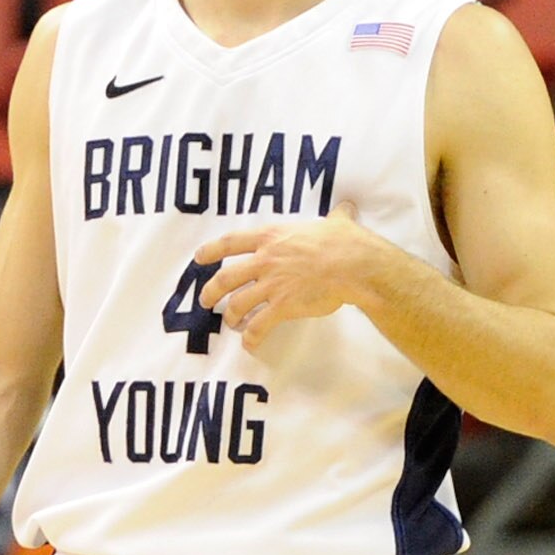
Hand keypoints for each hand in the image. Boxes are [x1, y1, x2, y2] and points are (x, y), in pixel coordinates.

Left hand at [191, 205, 405, 354]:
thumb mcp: (336, 222)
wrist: (356, 266)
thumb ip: (334, 217)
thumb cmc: (347, 242)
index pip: (230, 242)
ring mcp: (271, 284)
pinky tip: (250, 345)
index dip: (211, 251)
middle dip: (210, 291)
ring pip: (237, 304)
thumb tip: (345, 209)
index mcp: (272, 237)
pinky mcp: (282, 306)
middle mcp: (265, 260)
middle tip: (205, 300)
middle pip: (224, 278)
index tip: (198, 258)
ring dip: (230, 316)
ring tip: (231, 322)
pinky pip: (258, 326)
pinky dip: (251, 338)